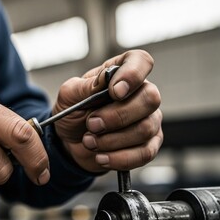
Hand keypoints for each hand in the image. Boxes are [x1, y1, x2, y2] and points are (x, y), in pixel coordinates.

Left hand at [53, 49, 162, 172]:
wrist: (70, 142)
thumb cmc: (73, 112)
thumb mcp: (69, 96)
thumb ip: (84, 86)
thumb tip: (104, 80)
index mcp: (121, 72)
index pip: (141, 61)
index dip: (133, 75)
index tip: (115, 92)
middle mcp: (141, 93)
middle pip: (150, 99)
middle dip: (117, 116)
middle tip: (92, 124)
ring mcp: (149, 119)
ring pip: (146, 129)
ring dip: (112, 140)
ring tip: (90, 141)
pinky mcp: (149, 144)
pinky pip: (145, 153)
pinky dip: (119, 158)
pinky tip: (101, 157)